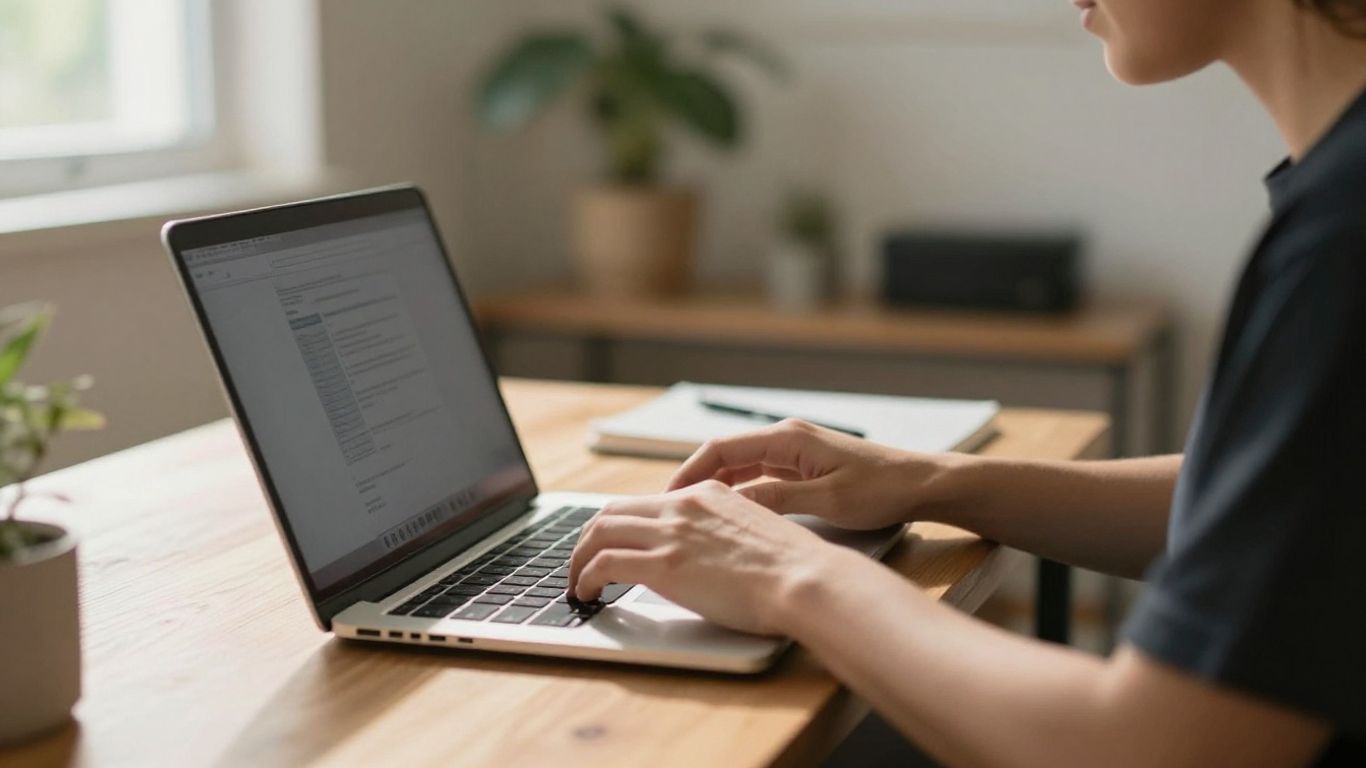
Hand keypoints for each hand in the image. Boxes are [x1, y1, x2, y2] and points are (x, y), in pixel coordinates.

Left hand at [567, 480, 855, 634]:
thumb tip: (706, 555)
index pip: (645, 502)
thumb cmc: (793, 568)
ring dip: (579, 559)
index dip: (619, 524)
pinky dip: (586, 577)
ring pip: (599, 533)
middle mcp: (683, 506)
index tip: (612, 544)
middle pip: (612, 511)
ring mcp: (671, 533)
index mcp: (707, 493)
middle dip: (589, 538)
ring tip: (577, 582)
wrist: (805, 580)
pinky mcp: (663, 565)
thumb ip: (723, 533)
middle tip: (582, 562)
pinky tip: (587, 592)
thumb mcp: (754, 531)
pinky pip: (604, 563)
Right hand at [668, 418, 963, 530]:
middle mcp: (787, 438)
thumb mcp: (826, 500)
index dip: (689, 472)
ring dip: (716, 488)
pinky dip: (740, 493)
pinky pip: (760, 476)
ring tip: (692, 517)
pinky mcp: (805, 467)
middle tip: (670, 512)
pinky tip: (731, 516)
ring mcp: (796, 452)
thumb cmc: (883, 489)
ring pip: (741, 468)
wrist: (923, 485)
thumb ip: (776, 499)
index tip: (667, 498)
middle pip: (726, 456)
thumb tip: (730, 505)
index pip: (721, 448)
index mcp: (788, 438)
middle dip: (695, 481)